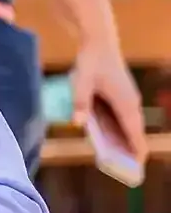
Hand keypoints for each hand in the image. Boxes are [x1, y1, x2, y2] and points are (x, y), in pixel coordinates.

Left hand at [72, 38, 149, 161]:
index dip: (136, 152)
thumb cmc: (90, 63)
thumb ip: (80, 102)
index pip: (135, 134)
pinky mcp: (124, 97)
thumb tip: (77, 123)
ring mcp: (130, 100)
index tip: (135, 168)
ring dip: (125, 141)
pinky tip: (110, 139)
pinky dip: (121, 130)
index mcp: (125, 104)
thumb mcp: (81, 82)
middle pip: (134, 133)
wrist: (99, 43)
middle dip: (130, 150)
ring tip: (117, 159)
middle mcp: (132, 104)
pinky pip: (124, 118)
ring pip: (130, 126)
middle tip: (123, 169)